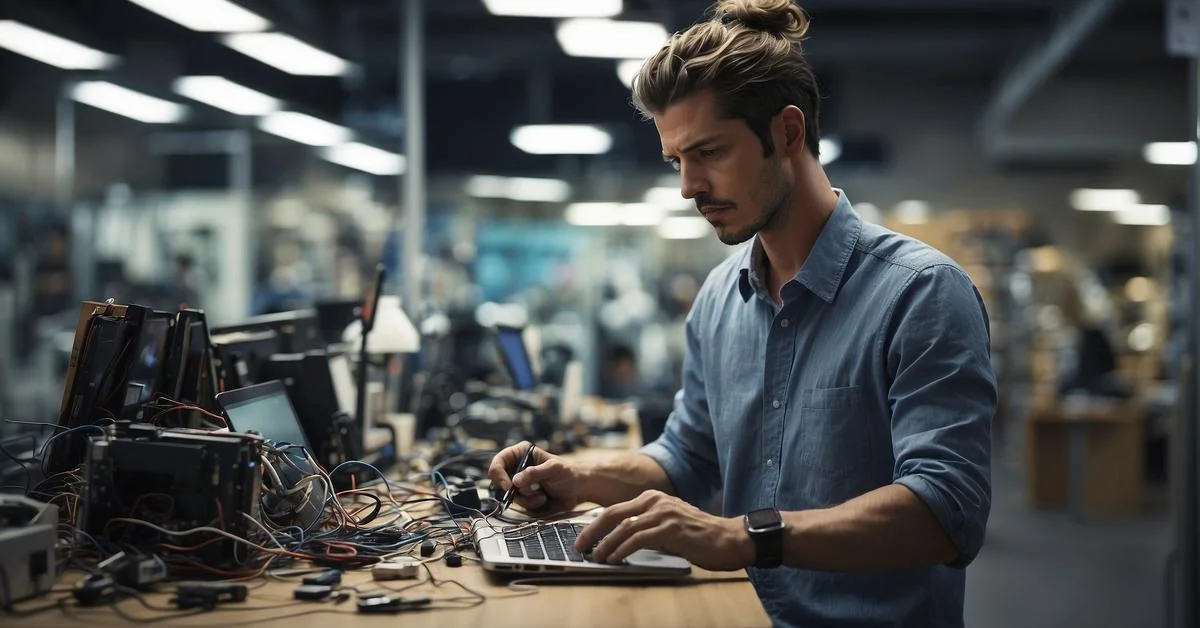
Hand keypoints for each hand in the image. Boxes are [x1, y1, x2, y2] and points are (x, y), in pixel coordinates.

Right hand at [487, 441, 588, 513]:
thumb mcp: (554, 469)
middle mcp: (517, 468)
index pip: (499, 461)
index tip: (508, 486)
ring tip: (542, 495)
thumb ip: (535, 473)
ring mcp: (520, 484)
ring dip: (527, 499)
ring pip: (509, 496)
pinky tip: (543, 499)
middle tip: (529, 492)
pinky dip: (531, 505)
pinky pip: (520, 505)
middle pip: (499, 481)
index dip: (498, 473)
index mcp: (521, 453)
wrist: (579, 489)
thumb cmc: (569, 473)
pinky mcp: (525, 497)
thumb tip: (515, 480)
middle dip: (514, 490)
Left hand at [573, 490, 753, 571]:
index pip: (615, 509)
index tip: (582, 537)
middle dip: (592, 531)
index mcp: (652, 498)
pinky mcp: (671, 529)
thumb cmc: (699, 535)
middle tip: (579, 546)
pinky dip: (623, 549)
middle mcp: (656, 501)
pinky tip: (615, 558)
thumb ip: (646, 527)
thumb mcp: (668, 525)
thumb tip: (619, 541)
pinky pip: (639, 538)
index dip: (595, 524)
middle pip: (613, 514)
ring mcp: (664, 513)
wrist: (730, 538)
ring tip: (595, 557)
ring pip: (624, 527)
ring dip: (605, 543)